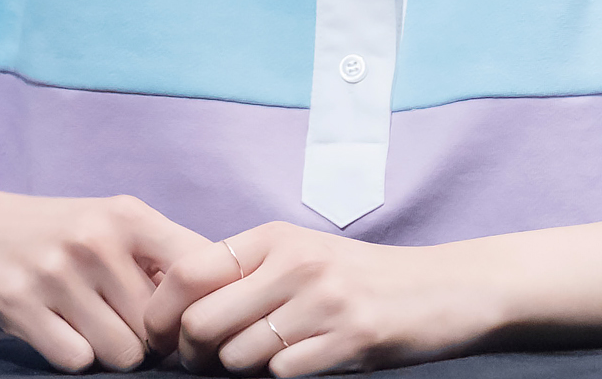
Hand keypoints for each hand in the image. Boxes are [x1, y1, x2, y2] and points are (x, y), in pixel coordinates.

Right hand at [0, 187, 209, 372]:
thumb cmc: (56, 233)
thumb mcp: (110, 223)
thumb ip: (161, 255)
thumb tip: (218, 301)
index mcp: (128, 215)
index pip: (198, 270)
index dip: (199, 306)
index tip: (185, 318)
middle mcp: (95, 241)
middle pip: (158, 328)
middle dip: (148, 337)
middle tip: (123, 323)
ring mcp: (56, 274)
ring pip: (123, 354)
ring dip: (112, 352)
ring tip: (91, 324)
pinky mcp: (20, 307)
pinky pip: (77, 361)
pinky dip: (74, 356)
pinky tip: (59, 330)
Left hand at [145, 221, 500, 375]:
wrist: (441, 288)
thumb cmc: (358, 277)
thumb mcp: (299, 255)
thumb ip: (243, 273)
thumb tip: (175, 311)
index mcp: (272, 237)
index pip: (186, 272)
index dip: (160, 313)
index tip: (161, 339)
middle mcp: (294, 261)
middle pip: (201, 322)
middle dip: (194, 355)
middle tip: (207, 364)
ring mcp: (323, 299)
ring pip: (238, 356)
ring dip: (240, 371)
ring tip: (264, 362)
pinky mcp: (350, 336)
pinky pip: (283, 374)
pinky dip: (283, 378)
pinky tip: (303, 364)